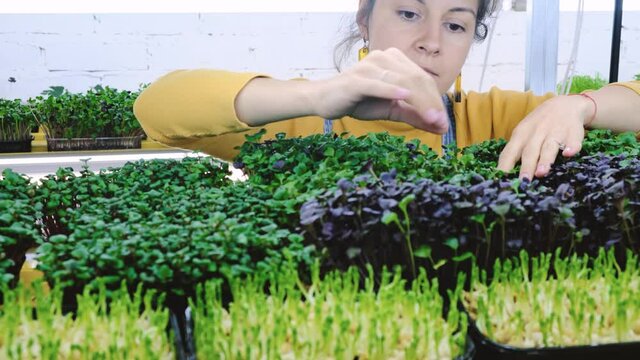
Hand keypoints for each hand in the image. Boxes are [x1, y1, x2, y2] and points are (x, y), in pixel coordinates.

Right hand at [311, 48, 448, 133]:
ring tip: (432, 118)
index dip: (436, 101)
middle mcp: (384, 58)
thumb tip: (439, 126)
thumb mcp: (391, 110)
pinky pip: (378, 84)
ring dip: (420, 101)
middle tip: (441, 123)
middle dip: (431, 103)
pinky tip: (404, 96)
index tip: (444, 123)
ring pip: (402, 82)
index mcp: (395, 61)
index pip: (422, 80)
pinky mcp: (356, 79)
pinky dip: (392, 90)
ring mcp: (369, 66)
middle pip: (416, 79)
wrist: (325, 100)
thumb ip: (414, 115)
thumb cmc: (359, 102)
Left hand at [497, 95, 594, 178]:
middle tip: (523, 182)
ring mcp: (555, 132)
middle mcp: (536, 133)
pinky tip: (569, 154)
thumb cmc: (537, 126)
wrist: (563, 105)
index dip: (505, 166)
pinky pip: (573, 141)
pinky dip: (571, 147)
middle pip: (529, 152)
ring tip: (541, 173)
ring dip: (545, 160)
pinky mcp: (573, 132)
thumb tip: (503, 175)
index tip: (502, 181)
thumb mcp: (522, 135)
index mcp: (520, 135)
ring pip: (548, 147)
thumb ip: (514, 153)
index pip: (510, 152)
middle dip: (526, 167)